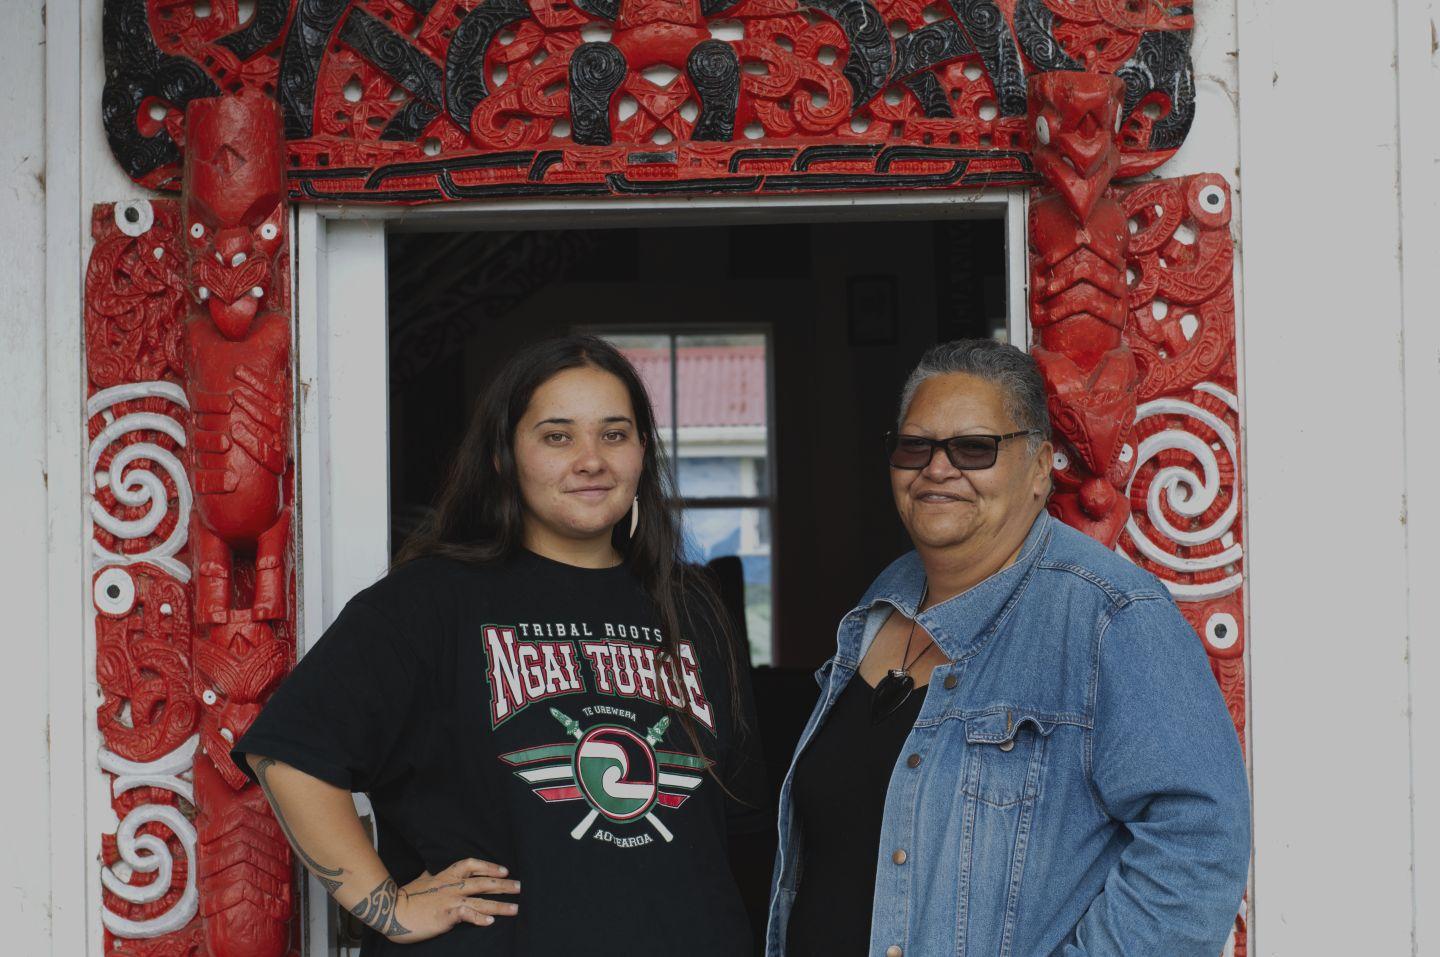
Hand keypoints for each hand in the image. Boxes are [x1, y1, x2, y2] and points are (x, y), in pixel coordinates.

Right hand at [389, 859, 520, 942]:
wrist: (392, 911)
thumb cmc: (406, 897)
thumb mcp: (422, 880)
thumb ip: (431, 876)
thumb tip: (430, 871)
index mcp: (446, 876)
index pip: (472, 865)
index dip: (489, 866)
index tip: (504, 870)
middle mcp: (452, 886)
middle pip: (483, 882)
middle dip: (504, 884)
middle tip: (520, 886)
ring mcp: (450, 899)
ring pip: (481, 900)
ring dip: (500, 904)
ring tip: (515, 908)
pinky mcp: (446, 915)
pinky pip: (467, 914)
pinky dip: (480, 918)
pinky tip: (491, 921)